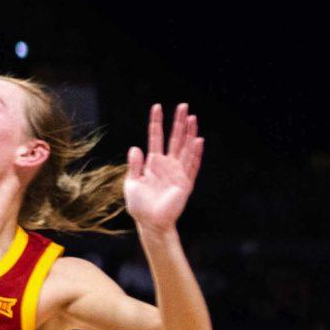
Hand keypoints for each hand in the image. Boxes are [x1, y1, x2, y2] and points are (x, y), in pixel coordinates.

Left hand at [124, 103, 201, 231]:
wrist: (150, 223)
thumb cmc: (140, 205)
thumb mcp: (131, 183)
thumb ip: (134, 165)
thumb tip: (135, 147)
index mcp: (153, 163)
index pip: (156, 137)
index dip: (156, 123)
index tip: (157, 107)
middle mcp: (167, 164)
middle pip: (174, 139)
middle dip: (178, 122)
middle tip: (183, 106)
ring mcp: (177, 172)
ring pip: (185, 148)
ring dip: (189, 133)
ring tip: (192, 118)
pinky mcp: (185, 183)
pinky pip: (192, 165)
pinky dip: (195, 153)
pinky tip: (197, 140)